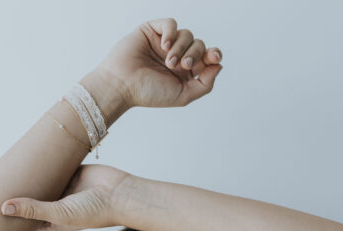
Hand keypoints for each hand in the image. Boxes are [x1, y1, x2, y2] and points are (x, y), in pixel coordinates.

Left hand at [0, 165, 130, 230]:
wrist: (120, 193)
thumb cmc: (95, 211)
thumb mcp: (59, 213)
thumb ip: (32, 210)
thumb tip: (3, 209)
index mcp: (53, 221)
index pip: (26, 221)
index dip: (11, 218)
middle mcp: (56, 206)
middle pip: (30, 201)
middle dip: (16, 196)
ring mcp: (63, 189)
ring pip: (40, 182)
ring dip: (28, 178)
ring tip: (5, 171)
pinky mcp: (70, 172)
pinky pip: (52, 168)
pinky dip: (42, 164)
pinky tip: (27, 158)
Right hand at [95, 17, 222, 108]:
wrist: (123, 85)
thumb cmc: (149, 93)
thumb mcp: (183, 95)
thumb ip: (204, 84)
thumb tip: (219, 66)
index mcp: (184, 72)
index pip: (206, 57)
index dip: (213, 54)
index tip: (214, 57)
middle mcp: (176, 56)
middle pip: (199, 45)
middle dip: (195, 54)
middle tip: (184, 65)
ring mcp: (165, 43)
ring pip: (187, 34)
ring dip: (182, 47)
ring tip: (168, 61)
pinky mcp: (153, 31)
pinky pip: (171, 23)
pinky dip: (172, 33)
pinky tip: (164, 45)